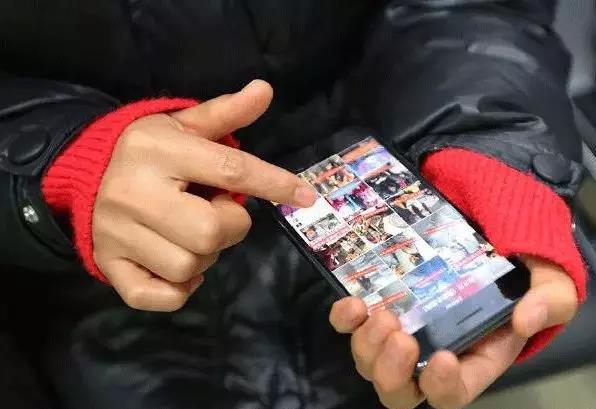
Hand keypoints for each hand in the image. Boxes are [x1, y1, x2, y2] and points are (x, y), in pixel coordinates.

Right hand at [92, 80, 315, 311]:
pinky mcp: (108, 265)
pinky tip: (179, 265)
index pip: (229, 170)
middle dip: (231, 226)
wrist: (81, 173)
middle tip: (219, 212)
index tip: (306, 195)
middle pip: (210, 231)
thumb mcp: (184, 124)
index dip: (274, 184)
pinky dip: (181, 288)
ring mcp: (117, 233)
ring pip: (188, 265)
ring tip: (193, 234)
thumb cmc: (148, 150)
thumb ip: (226, 113)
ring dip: (206, 256)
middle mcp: (133, 193)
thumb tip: (265, 90)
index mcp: (158, 151)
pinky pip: (160, 296)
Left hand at [329, 256, 577, 408]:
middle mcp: (432, 352)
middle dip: (392, 372)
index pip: (453, 393)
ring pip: (371, 362)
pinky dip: (346, 320)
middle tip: (401, 336)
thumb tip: (525, 317)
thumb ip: (550, 301)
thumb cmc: (526, 269)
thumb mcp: (552, 284)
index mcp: (474, 360)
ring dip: (368, 346)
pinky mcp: (381, 305)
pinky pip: (353, 326)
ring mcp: (402, 330)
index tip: (441, 358)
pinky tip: (353, 304)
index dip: (442, 386)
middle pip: (399, 390)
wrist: (495, 232)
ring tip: (380, 315)